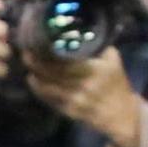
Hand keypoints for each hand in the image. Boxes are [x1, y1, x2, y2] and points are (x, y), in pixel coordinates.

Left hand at [26, 48, 144, 146]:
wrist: (122, 114)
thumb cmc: (117, 84)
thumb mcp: (113, 60)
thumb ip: (98, 46)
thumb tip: (77, 32)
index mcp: (96, 70)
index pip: (66, 61)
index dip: (48, 54)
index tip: (37, 44)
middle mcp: (84, 86)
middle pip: (53, 73)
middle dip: (36, 63)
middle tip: (26, 52)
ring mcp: (76, 101)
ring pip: (48, 87)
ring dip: (35, 75)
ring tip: (27, 65)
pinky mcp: (70, 112)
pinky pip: (49, 99)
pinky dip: (39, 90)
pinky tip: (33, 81)